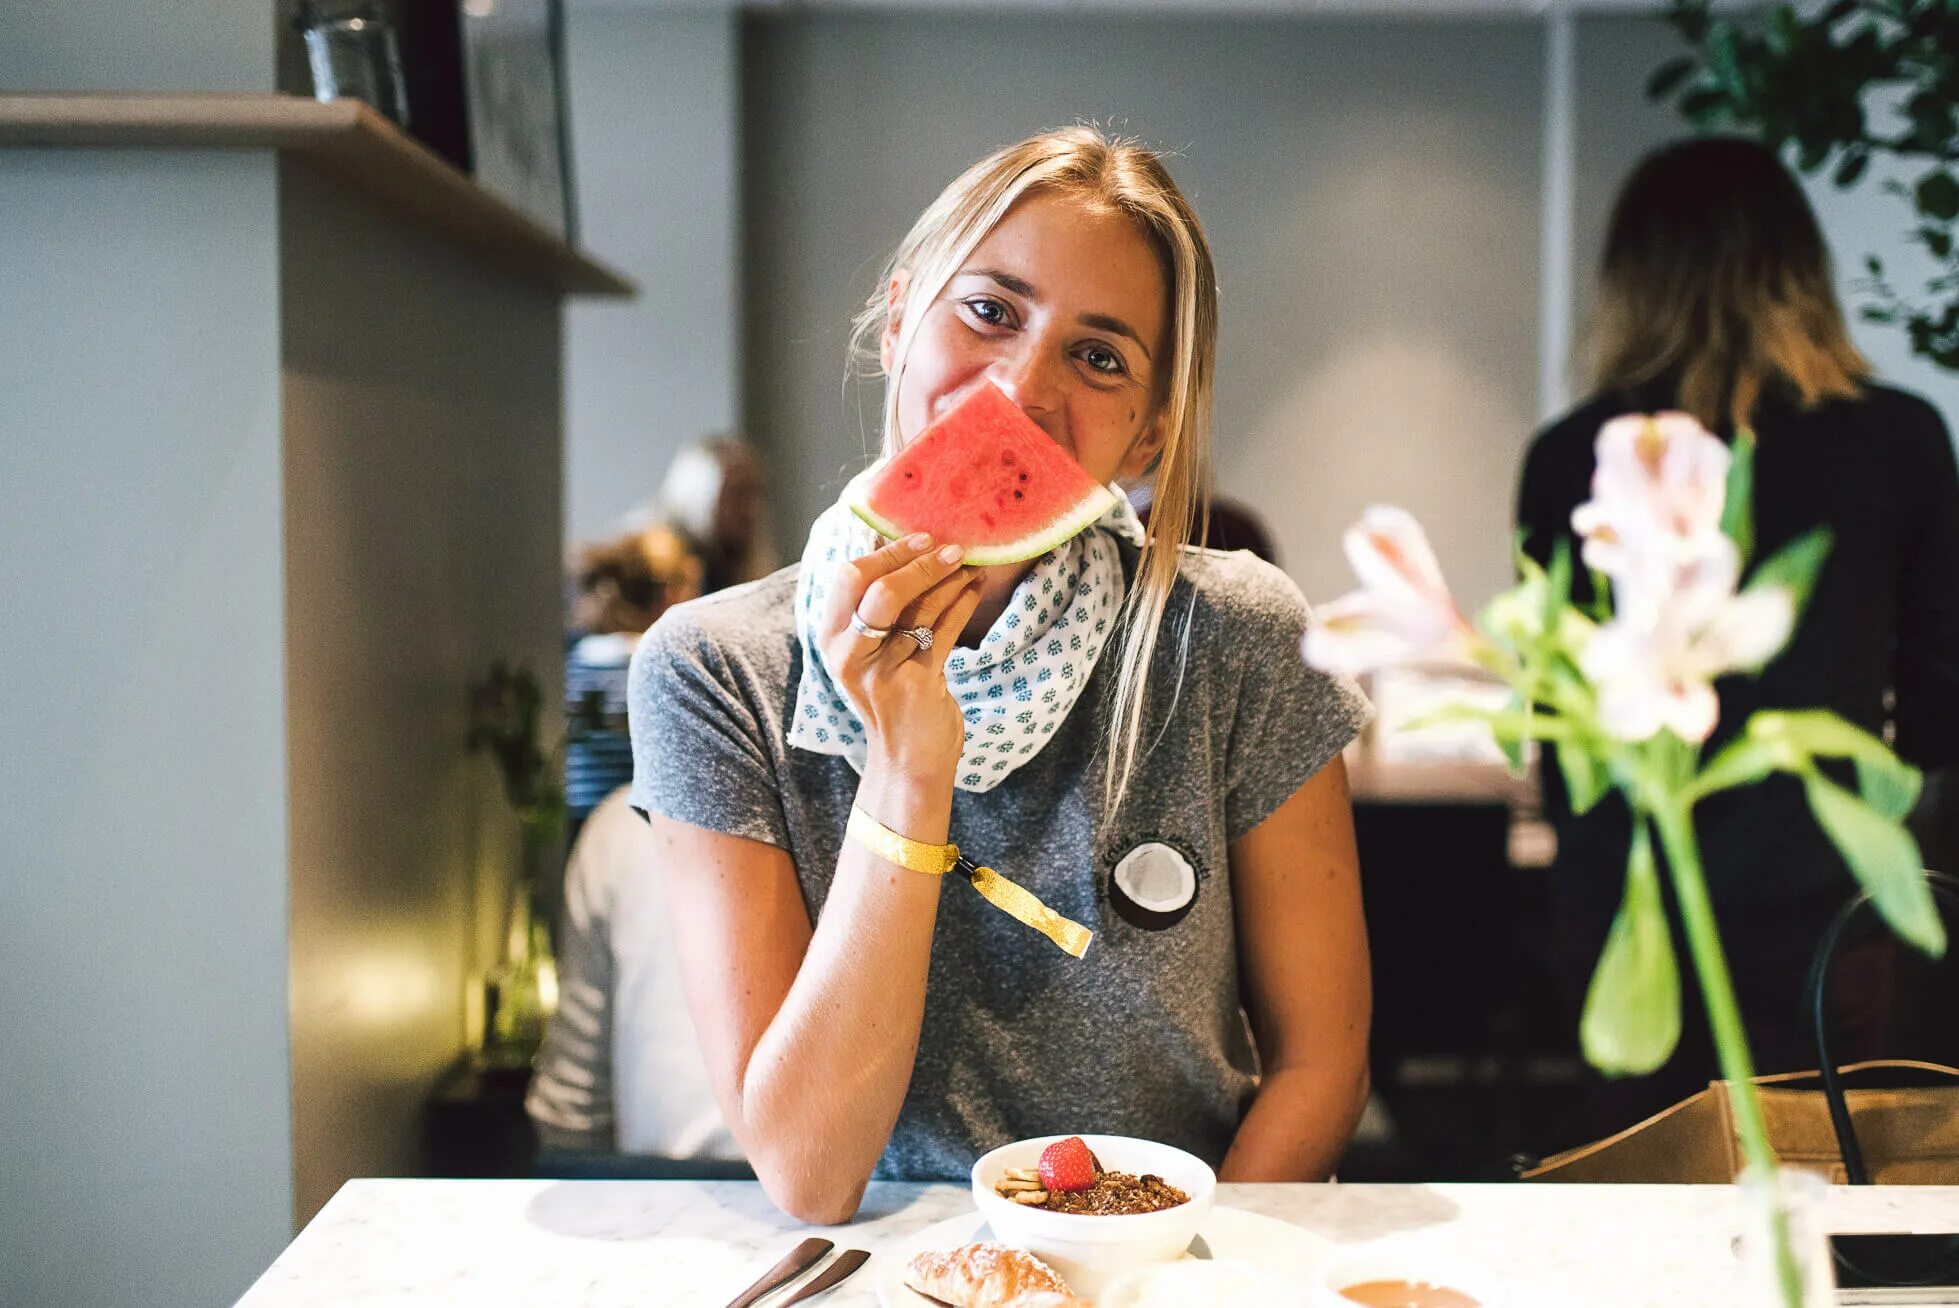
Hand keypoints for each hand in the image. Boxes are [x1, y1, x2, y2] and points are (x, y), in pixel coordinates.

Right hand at [819, 533, 984, 783]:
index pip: (849, 577)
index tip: (920, 535)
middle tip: (951, 546)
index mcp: (832, 639)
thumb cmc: (892, 700)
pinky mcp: (916, 684)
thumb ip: (877, 611)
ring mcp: (881, 671)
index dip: (886, 551)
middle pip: (879, 589)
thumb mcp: (871, 654)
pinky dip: (963, 603)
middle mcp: (849, 654)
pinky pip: (944, 630)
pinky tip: (975, 588)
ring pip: (918, 608)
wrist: (908, 762)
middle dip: (917, 561)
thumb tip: (900, 547)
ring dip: (948, 579)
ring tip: (971, 562)